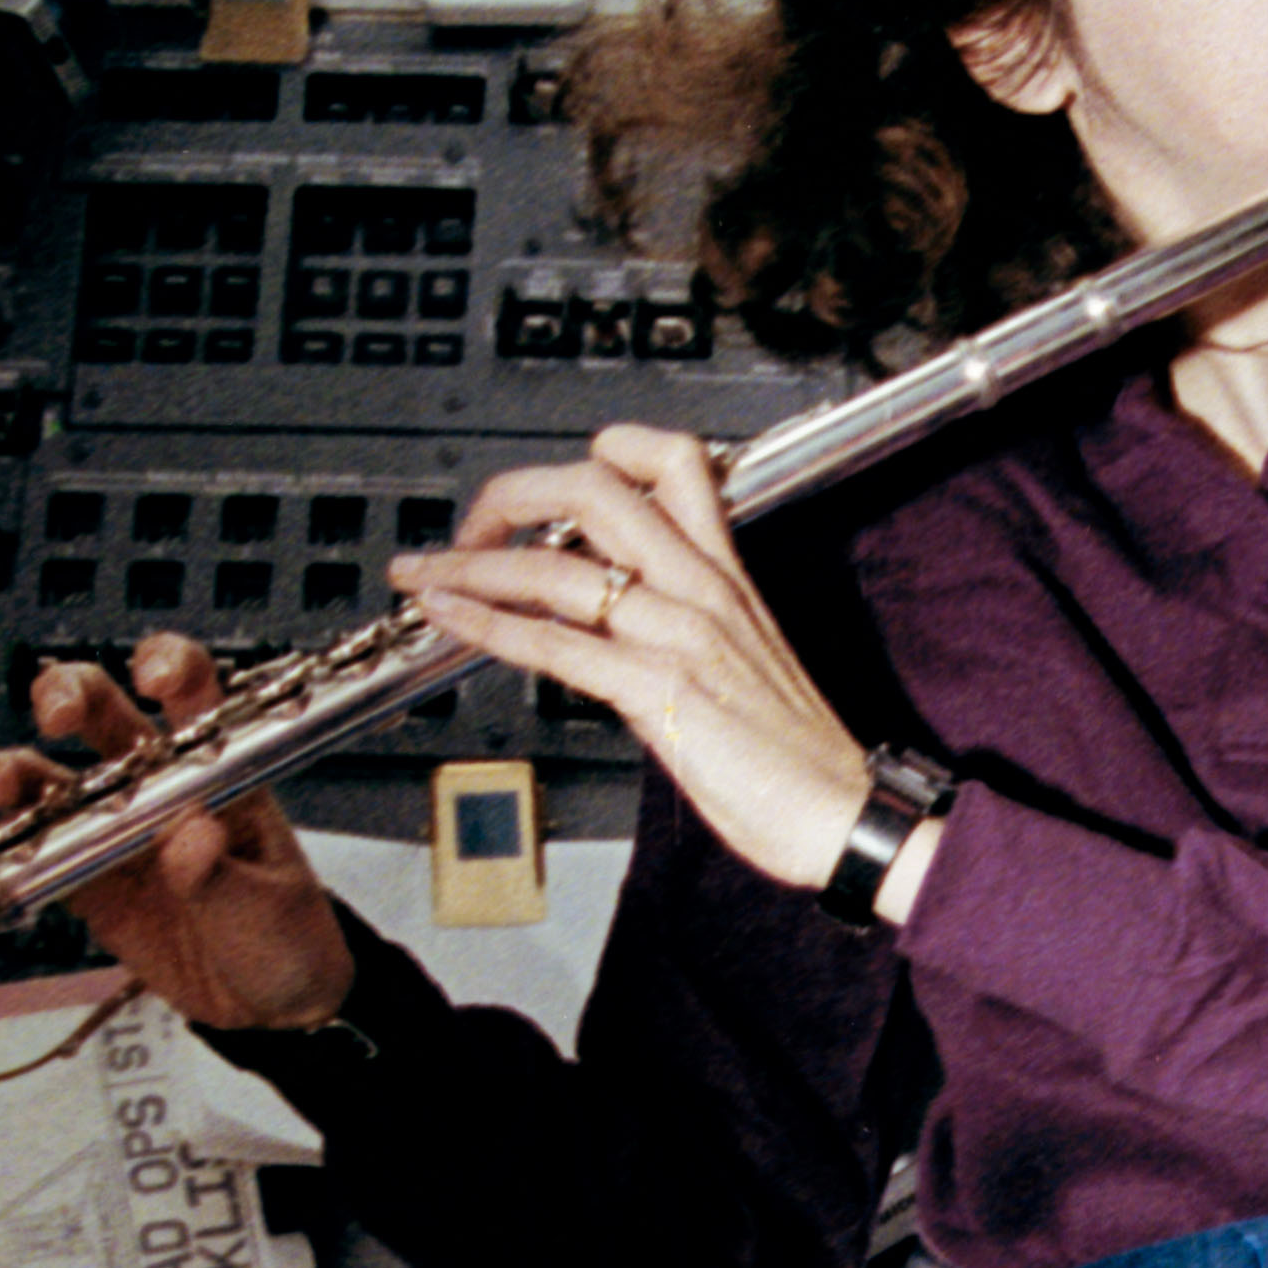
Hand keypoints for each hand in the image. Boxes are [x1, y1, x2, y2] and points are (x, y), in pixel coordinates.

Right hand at [0, 635, 357, 1037]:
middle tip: (58, 716)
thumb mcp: (268, 909)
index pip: (194, 694)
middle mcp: (158, 788)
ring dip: (17, 771)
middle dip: (70, 695)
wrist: (269, 1010)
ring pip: (52, 778)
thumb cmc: (288, 940)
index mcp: (219, 772)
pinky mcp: (87, 881)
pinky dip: (8, 847)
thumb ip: (223, 876)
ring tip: (2, 789)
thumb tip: (189, 837)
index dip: (168, 666)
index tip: (150, 675)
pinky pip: (36, 851)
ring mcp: (116, 831)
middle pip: (102, 713)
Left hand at [386, 429, 902, 909]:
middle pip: (593, 487)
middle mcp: (701, 588)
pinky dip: (489, 623)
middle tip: (469, 529)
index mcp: (724, 574)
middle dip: (510, 494)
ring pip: (559, 564)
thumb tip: (602, 624)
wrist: (844, 815)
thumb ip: (672, 627)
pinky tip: (453, 619)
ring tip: (423, 575)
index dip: (599, 452)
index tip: (550, 492)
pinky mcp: (660, 692)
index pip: (671, 460)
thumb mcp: (738, 662)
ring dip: (471, 563)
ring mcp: (680, 635)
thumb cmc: (797, 756)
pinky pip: (557, 642)